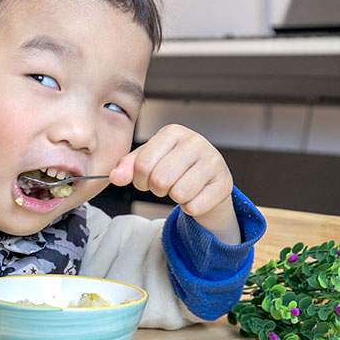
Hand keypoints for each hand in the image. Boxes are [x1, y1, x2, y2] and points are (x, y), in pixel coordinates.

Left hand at [110, 124, 240, 242]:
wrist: (208, 180)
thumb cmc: (176, 167)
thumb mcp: (149, 161)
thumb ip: (128, 167)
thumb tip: (115, 177)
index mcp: (173, 132)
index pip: (143, 164)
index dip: (140, 179)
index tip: (147, 179)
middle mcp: (196, 142)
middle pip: (160, 180)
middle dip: (157, 189)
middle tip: (165, 185)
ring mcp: (213, 161)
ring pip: (179, 193)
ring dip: (175, 198)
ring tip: (181, 188)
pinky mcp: (224, 183)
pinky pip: (195, 206)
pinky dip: (190, 207)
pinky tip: (196, 195)